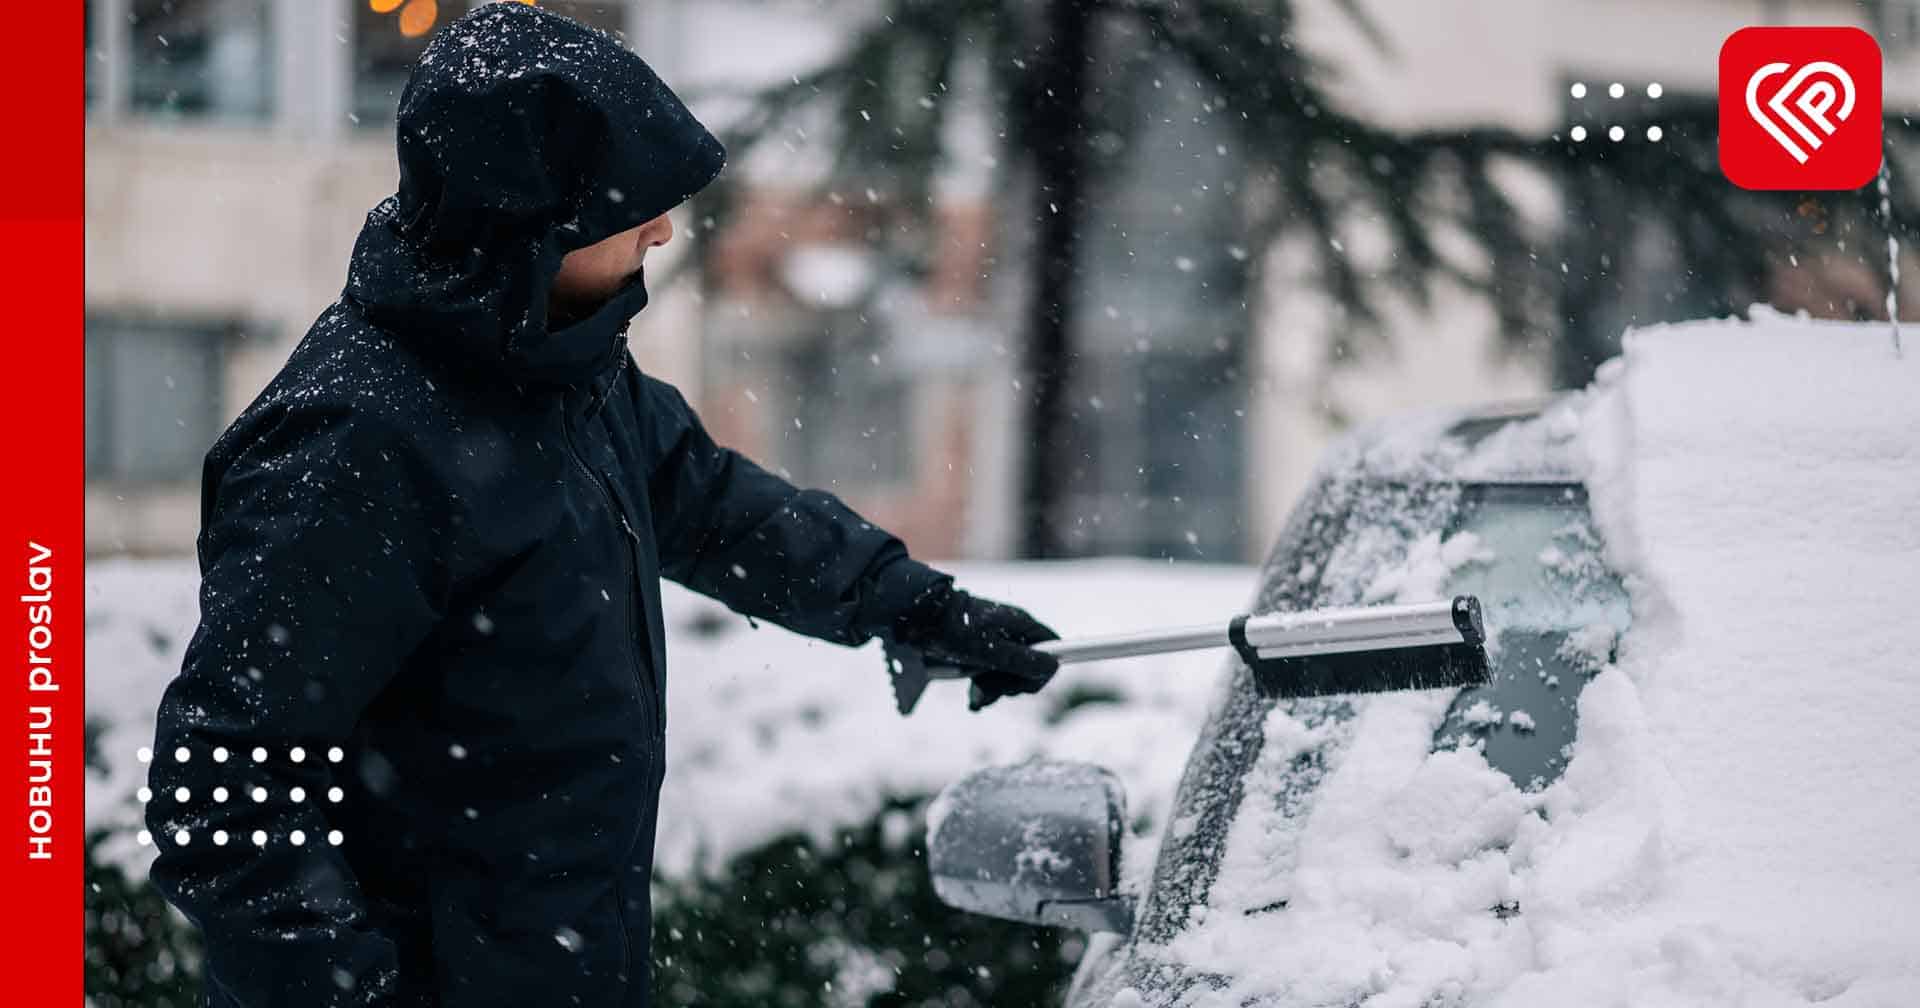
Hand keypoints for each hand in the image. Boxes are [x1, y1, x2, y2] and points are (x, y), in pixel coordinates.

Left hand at [893, 583, 1060, 709]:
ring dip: (993, 691)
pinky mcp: (979, 652)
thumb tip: (1053, 666)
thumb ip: (1023, 661)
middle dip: (1011, 686)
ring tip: (974, 699)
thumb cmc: (954, 631)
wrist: (917, 619)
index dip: (1043, 671)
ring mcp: (996, 643)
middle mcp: (1012, 633)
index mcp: (1021, 625)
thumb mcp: (991, 651)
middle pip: (1029, 667)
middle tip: (990, 690)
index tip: (1023, 685)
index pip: (1052, 649)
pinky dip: (982, 688)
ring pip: (1008, 675)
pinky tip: (971, 699)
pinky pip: (989, 675)